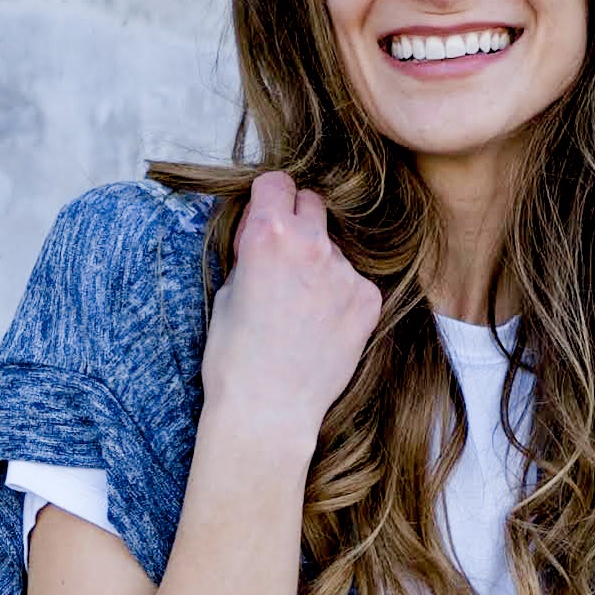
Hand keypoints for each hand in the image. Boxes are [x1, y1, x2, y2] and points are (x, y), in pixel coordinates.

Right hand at [199, 171, 381, 445]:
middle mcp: (310, 245)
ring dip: (321, 263)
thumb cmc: (235, 360)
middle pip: (313, 203)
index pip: (277, 182)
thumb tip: (265, 231)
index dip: (268, 200)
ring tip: (303, 308)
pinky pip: (354, 280)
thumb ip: (252, 251)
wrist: (268, 413)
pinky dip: (341, 296)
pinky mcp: (367, 300)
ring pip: (335, 247)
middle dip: (298, 221)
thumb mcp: (228, 291)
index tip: (267, 217)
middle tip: (286, 259)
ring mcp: (344, 273)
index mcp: (268, 235)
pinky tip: (323, 326)